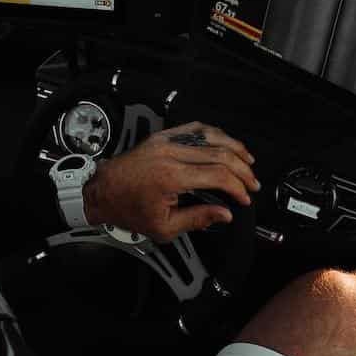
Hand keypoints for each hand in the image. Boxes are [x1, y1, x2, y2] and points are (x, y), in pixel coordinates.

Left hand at [81, 121, 258, 241]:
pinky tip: (225, 142)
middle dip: (242, 169)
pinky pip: (194, 128)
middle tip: (252, 182)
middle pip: (220, 153)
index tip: (244, 197)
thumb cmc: (128, 209)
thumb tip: (224, 214)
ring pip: (210, 136)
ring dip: (234, 147)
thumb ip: (198, 219)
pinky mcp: (162, 137)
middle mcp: (170, 155)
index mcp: (171, 177)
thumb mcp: (163, 227)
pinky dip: (215, 134)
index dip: (237, 186)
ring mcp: (166, 142)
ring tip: (247, 160)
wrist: (104, 191)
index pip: (217, 175)